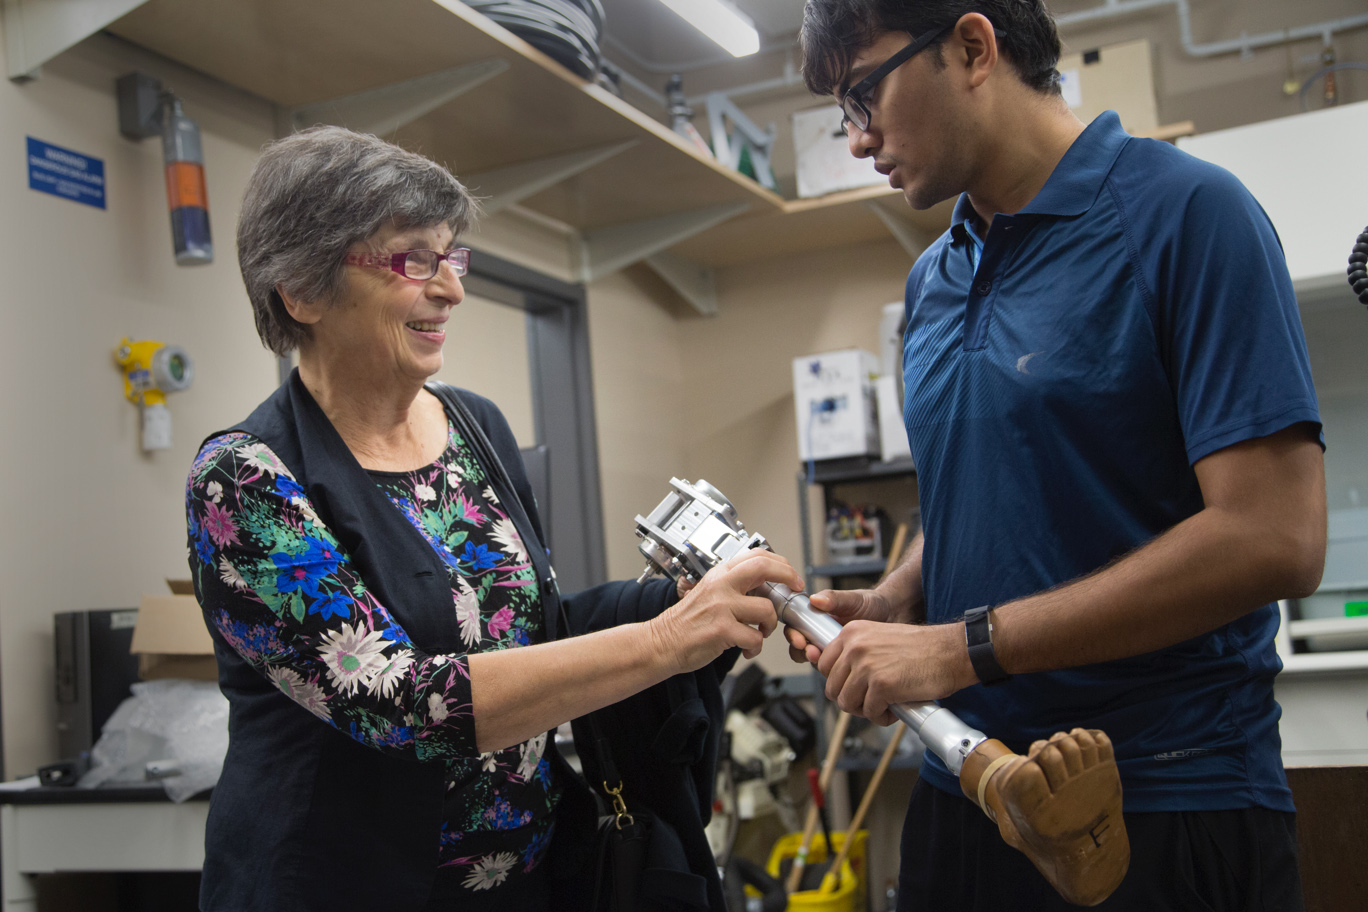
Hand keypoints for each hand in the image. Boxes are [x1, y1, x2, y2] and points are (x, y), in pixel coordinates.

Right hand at [648, 550, 803, 673]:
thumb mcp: (709, 592)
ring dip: (769, 626)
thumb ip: (734, 587)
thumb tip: (767, 588)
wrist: (662, 642)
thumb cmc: (686, 622)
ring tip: (759, 633)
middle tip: (794, 590)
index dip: (780, 563)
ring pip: (766, 610)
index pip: (755, 555)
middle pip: (764, 568)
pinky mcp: (722, 630)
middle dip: (788, 577)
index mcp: (719, 574)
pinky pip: (755, 637)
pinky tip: (746, 648)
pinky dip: (755, 646)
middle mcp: (721, 585)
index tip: (791, 575)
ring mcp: (721, 606)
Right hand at [785, 587, 908, 663]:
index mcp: (818, 619)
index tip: (801, 640)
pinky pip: (834, 672)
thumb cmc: (873, 604)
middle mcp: (821, 635)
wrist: (895, 616)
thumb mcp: (853, 599)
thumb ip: (834, 598)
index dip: (794, 635)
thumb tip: (815, 599)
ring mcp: (833, 651)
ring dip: (815, 663)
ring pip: (815, 661)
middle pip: (800, 648)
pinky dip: (833, 673)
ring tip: (823, 659)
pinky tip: (840, 669)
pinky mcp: (846, 664)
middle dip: (802, 652)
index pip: (796, 628)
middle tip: (811, 652)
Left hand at [815, 621, 973, 724]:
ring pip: (847, 703)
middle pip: (832, 688)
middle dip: (851, 699)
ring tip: (883, 705)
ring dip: (865, 710)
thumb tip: (834, 681)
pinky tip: (894, 709)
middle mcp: (855, 646)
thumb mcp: (879, 640)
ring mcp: (867, 666)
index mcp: (852, 632)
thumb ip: (856, 654)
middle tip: (871, 700)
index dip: (838, 682)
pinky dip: (882, 717)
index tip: (854, 687)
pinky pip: (869, 713)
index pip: (823, 665)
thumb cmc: (919, 650)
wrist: (950, 652)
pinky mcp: (881, 685)